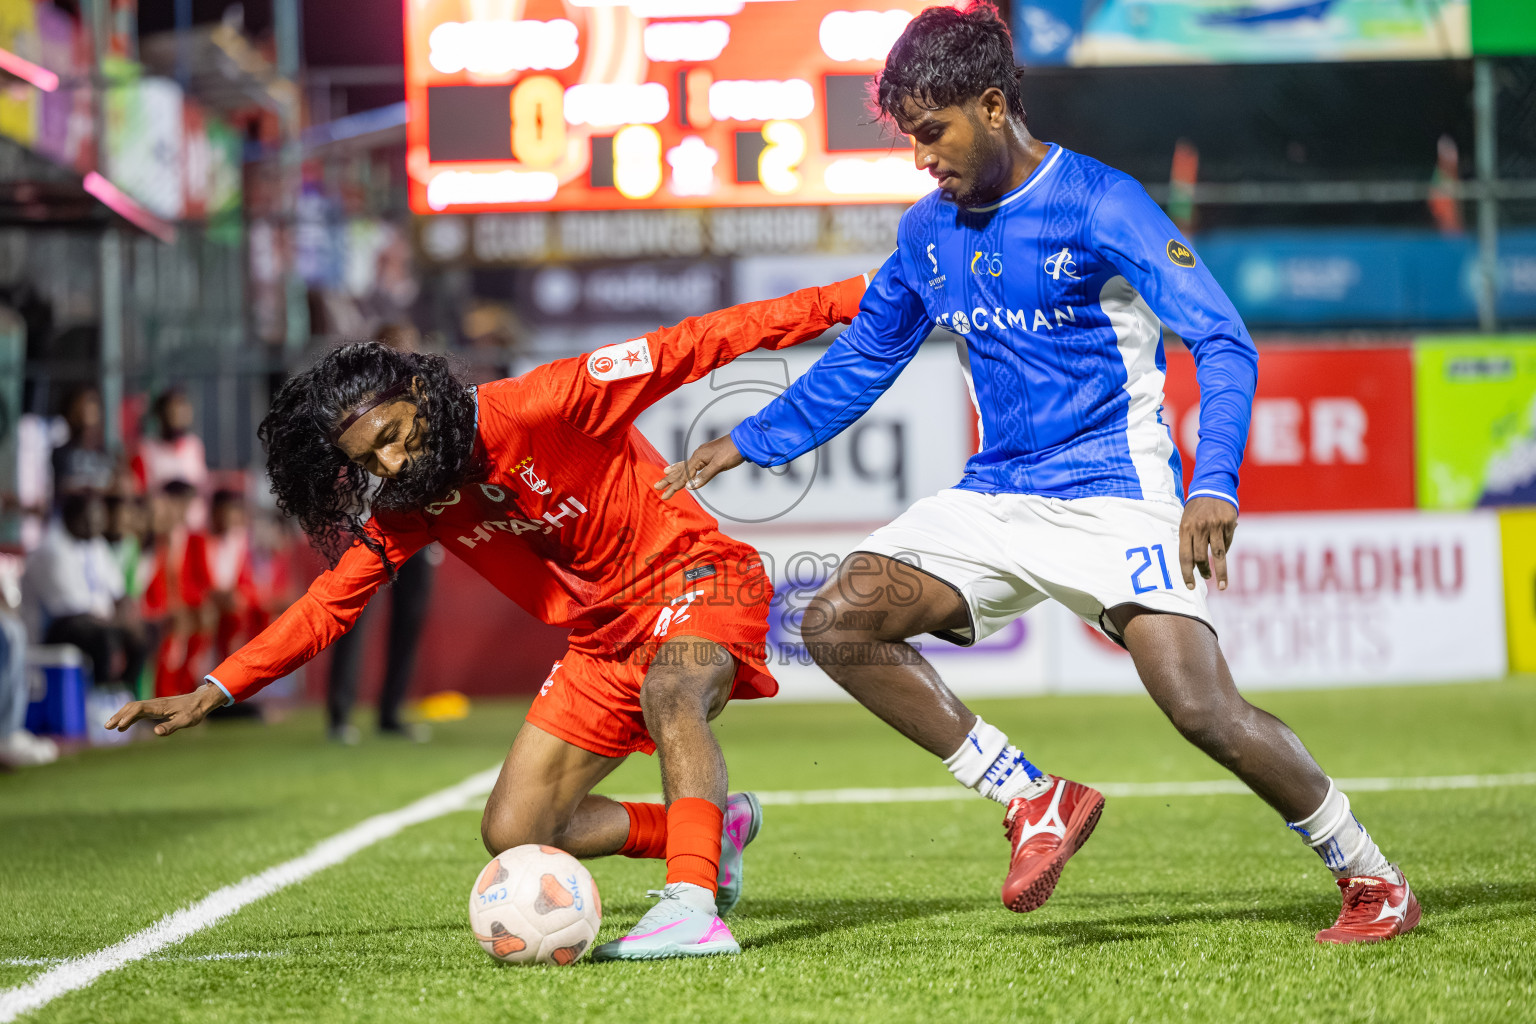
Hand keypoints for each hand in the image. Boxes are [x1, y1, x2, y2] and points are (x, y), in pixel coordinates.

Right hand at [104, 684, 225, 736]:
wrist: (201, 701)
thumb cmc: (194, 711)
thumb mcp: (185, 721)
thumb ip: (171, 726)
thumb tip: (156, 732)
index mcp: (159, 706)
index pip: (139, 708)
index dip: (128, 716)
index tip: (119, 726)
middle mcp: (154, 704)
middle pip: (132, 707)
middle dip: (118, 716)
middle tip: (107, 727)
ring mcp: (154, 706)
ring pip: (133, 709)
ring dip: (121, 717)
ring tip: (109, 727)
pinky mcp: (156, 709)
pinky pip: (138, 713)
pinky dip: (129, 719)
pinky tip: (123, 727)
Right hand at [653, 435, 744, 499]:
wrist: (744, 441)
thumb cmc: (732, 452)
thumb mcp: (719, 465)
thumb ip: (704, 476)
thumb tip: (689, 486)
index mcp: (698, 458)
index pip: (683, 476)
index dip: (673, 487)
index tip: (664, 496)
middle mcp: (697, 455)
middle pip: (680, 470)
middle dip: (668, 480)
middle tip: (656, 487)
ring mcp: (702, 455)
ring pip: (684, 465)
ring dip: (674, 472)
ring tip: (664, 474)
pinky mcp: (707, 456)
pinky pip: (691, 463)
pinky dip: (684, 466)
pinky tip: (682, 467)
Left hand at [1178, 496, 1237, 590]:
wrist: (1212, 486)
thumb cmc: (1196, 508)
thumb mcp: (1186, 520)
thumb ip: (1188, 540)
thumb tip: (1191, 564)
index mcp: (1185, 528)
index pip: (1184, 556)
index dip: (1187, 573)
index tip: (1190, 586)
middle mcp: (1200, 528)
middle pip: (1201, 558)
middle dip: (1204, 572)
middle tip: (1206, 578)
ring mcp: (1215, 526)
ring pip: (1218, 554)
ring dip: (1220, 572)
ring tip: (1220, 583)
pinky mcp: (1229, 523)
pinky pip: (1227, 542)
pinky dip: (1225, 549)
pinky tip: (1223, 551)